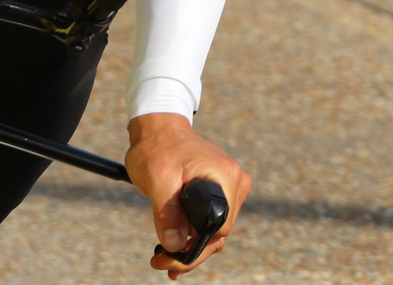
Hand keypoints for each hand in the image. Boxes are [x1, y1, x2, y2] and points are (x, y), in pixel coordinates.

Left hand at [126, 113, 249, 276]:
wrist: (159, 128)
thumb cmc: (158, 147)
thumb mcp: (158, 179)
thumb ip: (168, 213)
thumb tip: (175, 245)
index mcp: (226, 177)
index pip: (220, 229)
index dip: (196, 250)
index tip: (170, 260)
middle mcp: (233, 182)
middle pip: (219, 234)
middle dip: (190, 254)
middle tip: (161, 263)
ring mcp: (227, 187)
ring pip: (214, 232)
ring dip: (190, 248)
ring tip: (162, 258)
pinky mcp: (218, 191)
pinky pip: (209, 222)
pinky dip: (191, 237)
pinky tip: (173, 248)